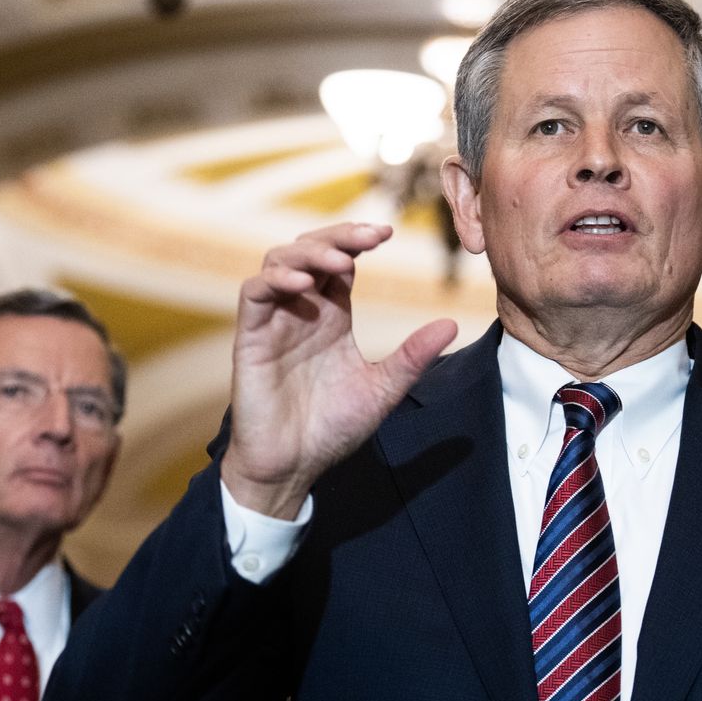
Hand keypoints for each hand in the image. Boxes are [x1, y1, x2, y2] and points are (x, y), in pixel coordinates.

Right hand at [222, 221, 457, 517]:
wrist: (293, 467)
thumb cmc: (332, 429)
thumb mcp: (383, 389)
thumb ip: (412, 357)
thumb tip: (451, 324)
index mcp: (332, 316)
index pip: (341, 261)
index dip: (357, 241)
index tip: (387, 233)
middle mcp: (302, 311)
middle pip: (310, 250)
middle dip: (337, 236)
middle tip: (369, 236)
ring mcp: (274, 322)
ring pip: (279, 262)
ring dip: (308, 252)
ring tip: (340, 262)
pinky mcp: (250, 338)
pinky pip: (254, 294)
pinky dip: (275, 281)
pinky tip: (303, 286)